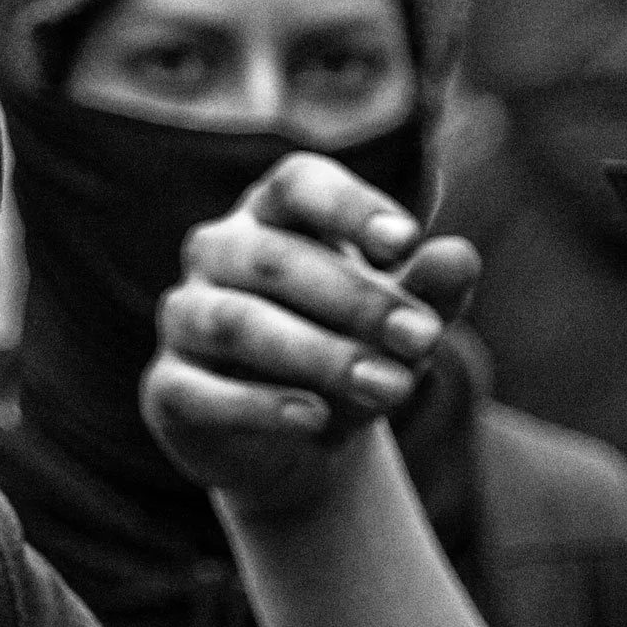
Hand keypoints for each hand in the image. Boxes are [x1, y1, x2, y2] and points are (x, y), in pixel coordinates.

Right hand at [139, 152, 480, 511]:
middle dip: (355, 300)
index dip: (348, 206)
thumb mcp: (399, 322)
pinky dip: (258, 406)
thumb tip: (459, 257)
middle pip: (272, 258)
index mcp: (272, 214)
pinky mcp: (167, 388)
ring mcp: (182, 318)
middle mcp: (216, 253)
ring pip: (234, 323)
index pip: (297, 184)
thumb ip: (428, 290)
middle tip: (423, 339)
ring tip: (389, 387)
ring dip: (317, 354)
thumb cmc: (352, 350)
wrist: (299, 442)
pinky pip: (198, 390)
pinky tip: (316, 420)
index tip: (407, 242)